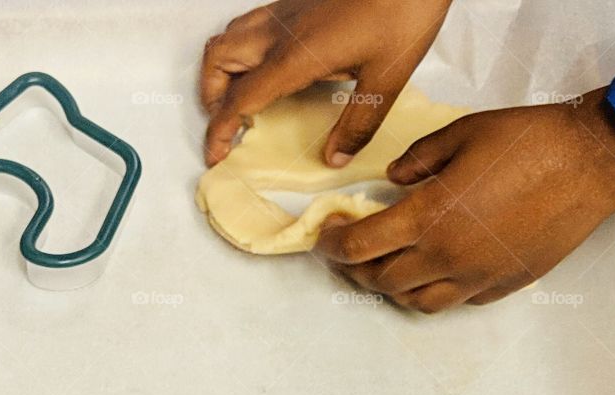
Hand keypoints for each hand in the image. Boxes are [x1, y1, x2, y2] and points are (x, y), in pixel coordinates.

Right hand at [200, 0, 451, 166]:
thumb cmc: (403, 12)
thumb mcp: (386, 79)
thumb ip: (357, 124)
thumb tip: (335, 158)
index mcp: (294, 56)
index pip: (240, 99)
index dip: (221, 130)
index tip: (214, 156)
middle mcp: (280, 31)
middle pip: (218, 59)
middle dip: (211, 96)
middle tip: (227, 126)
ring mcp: (286, 13)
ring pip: (230, 37)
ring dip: (223, 71)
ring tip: (240, 101)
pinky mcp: (297, 4)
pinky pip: (252, 27)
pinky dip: (243, 53)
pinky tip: (268, 72)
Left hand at [315, 88, 614, 312]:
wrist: (590, 164)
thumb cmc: (528, 141)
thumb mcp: (460, 133)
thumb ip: (418, 160)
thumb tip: (393, 179)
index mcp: (429, 217)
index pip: (360, 247)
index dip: (333, 246)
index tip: (326, 237)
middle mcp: (447, 257)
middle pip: (381, 281)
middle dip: (356, 269)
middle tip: (350, 252)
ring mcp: (475, 277)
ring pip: (415, 302)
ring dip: (392, 288)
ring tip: (388, 267)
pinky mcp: (500, 285)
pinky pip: (455, 300)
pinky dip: (434, 290)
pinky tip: (435, 270)